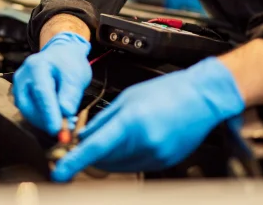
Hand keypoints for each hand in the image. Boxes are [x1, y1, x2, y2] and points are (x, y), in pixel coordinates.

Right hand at [12, 32, 90, 134]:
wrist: (61, 55)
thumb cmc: (68, 63)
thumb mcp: (76, 75)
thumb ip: (71, 93)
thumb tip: (65, 112)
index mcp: (36, 66)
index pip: (41, 92)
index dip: (48, 112)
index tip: (56, 129)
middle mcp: (22, 76)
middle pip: (28, 105)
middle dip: (46, 120)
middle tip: (65, 130)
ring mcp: (19, 86)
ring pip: (27, 111)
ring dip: (45, 122)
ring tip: (66, 124)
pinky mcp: (21, 96)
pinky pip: (29, 111)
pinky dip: (43, 119)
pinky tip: (58, 120)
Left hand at [52, 57, 244, 181]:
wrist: (203, 97)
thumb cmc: (167, 91)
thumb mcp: (129, 97)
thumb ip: (104, 119)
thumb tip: (84, 137)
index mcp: (132, 121)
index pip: (96, 147)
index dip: (75, 161)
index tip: (60, 171)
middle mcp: (145, 142)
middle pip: (105, 159)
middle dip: (90, 153)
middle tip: (83, 142)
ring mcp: (156, 155)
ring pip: (119, 165)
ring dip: (107, 156)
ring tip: (113, 136)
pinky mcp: (165, 162)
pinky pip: (135, 165)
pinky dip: (125, 157)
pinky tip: (129, 142)